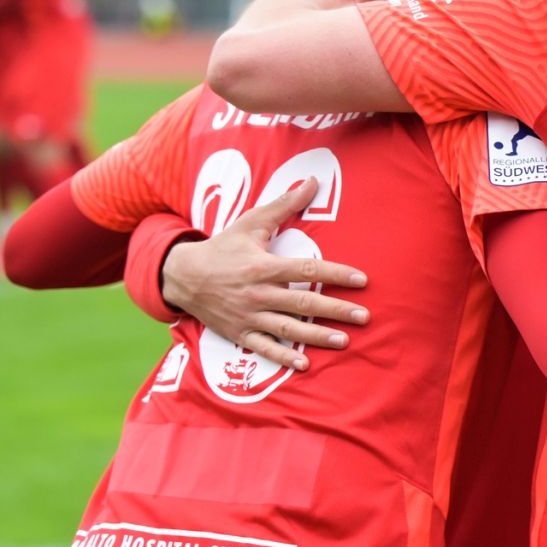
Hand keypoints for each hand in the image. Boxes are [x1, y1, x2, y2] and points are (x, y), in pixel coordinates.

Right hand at [162, 177, 369, 371]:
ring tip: (345, 341)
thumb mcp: (251, 223)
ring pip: (288, 328)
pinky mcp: (239, 333)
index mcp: (263, 266)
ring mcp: (248, 316)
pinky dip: (282, 357)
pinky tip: (304, 365)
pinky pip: (263, 348)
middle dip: (335, 310)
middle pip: (303, 302)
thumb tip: (312, 182)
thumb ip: (284, 205)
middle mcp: (257, 293)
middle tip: (364, 316)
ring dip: (317, 336)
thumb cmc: (222, 247)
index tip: (362, 280)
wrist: (182, 276)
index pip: (306, 269)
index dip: (336, 274)